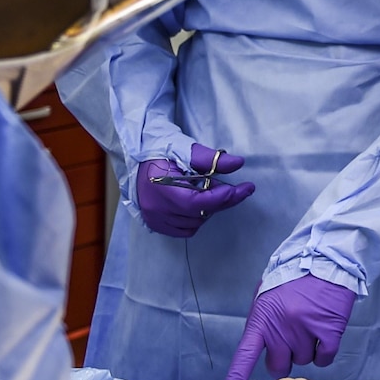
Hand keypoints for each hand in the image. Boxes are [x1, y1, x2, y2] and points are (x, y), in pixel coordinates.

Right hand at [136, 144, 254, 236]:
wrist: (137, 157)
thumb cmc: (162, 150)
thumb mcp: (186, 149)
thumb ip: (211, 159)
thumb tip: (238, 163)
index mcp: (161, 188)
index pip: (196, 202)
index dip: (222, 197)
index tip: (243, 188)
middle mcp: (156, 209)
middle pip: (199, 213)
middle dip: (221, 201)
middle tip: (233, 187)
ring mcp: (155, 219)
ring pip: (194, 223)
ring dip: (208, 209)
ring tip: (208, 190)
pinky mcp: (155, 224)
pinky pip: (184, 230)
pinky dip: (196, 219)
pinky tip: (198, 204)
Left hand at [224, 275, 358, 379]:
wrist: (325, 258)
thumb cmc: (296, 276)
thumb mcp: (269, 295)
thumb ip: (263, 321)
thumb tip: (261, 345)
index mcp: (263, 318)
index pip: (245, 354)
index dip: (237, 376)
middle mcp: (281, 328)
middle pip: (277, 366)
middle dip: (283, 358)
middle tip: (291, 341)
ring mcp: (305, 330)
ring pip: (303, 361)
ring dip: (307, 350)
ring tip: (311, 327)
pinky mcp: (328, 331)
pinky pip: (323, 359)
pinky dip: (324, 354)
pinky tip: (324, 338)